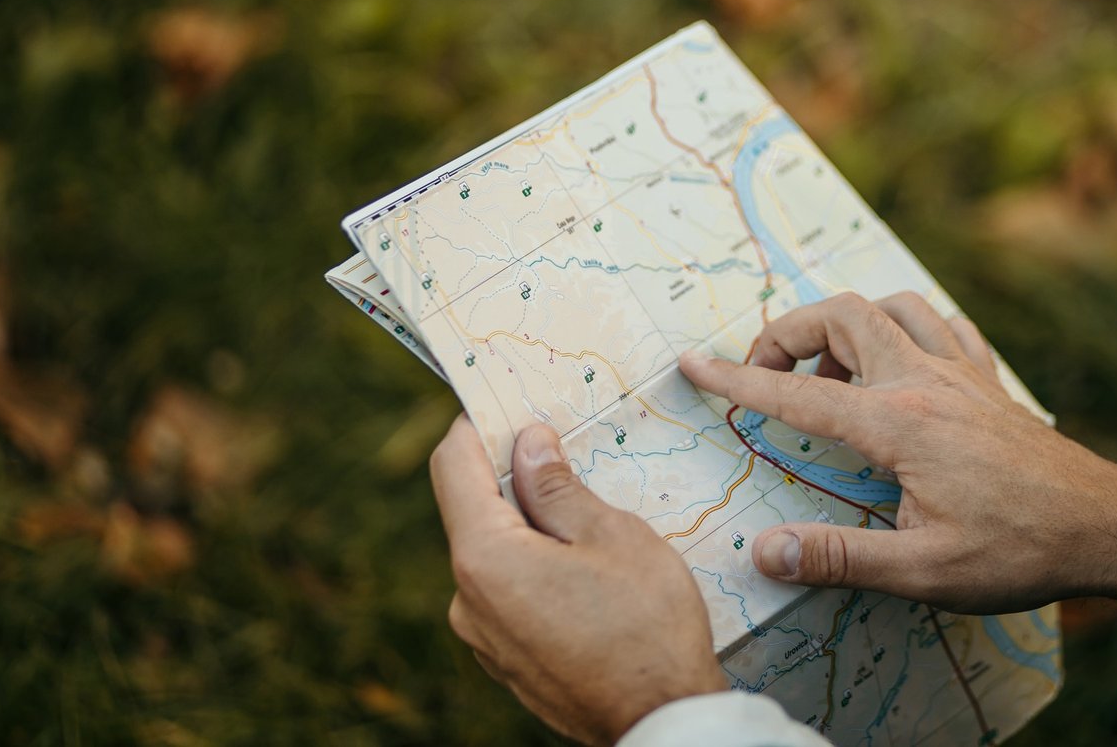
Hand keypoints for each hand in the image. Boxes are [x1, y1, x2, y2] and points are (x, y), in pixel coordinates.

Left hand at [430, 417, 726, 744]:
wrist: (661, 720)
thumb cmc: (647, 625)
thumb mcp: (611, 536)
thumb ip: (558, 487)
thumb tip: (528, 444)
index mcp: (486, 558)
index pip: (455, 465)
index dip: (478, 423)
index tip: (511, 401)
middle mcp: (467, 599)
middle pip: (474, 509)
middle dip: (514, 474)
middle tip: (567, 451)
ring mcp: (483, 636)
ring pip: (495, 553)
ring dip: (531, 525)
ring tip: (590, 519)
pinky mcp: (506, 660)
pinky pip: (509, 593)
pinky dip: (536, 566)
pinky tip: (586, 571)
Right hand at [679, 292, 1116, 613]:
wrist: (1103, 525)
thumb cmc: (1017, 550)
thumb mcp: (923, 570)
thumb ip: (838, 559)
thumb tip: (766, 553)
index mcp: (897, 424)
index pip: (797, 396)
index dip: (737, 380)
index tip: (692, 365)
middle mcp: (924, 381)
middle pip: (839, 316)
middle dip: (787, 334)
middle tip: (769, 378)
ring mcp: (960, 372)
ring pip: (891, 304)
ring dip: (847, 324)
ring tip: (830, 376)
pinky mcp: (987, 378)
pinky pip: (940, 323)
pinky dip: (906, 326)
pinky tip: (901, 362)